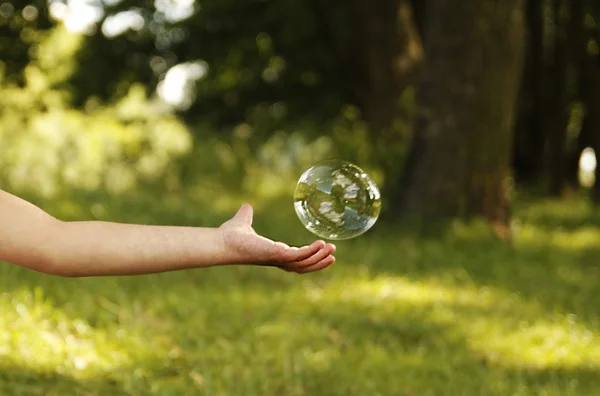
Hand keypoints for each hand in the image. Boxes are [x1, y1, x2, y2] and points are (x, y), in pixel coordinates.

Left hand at [219, 203, 335, 273]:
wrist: (222, 240)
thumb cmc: (231, 235)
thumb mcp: (243, 221)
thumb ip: (247, 214)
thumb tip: (246, 205)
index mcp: (273, 253)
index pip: (295, 259)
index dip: (309, 256)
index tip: (321, 249)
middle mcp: (277, 259)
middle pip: (303, 265)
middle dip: (319, 262)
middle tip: (333, 255)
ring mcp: (278, 258)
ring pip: (304, 263)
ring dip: (319, 258)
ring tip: (332, 250)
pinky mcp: (278, 255)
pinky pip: (299, 256)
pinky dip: (311, 252)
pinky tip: (321, 244)